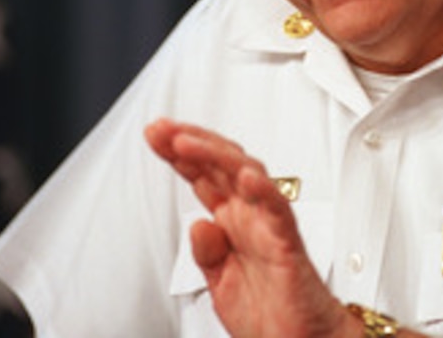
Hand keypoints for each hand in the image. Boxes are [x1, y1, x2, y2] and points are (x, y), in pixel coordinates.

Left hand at [145, 119, 356, 337]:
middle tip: (160, 129)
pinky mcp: (287, 246)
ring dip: (217, 156)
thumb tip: (197, 224)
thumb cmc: (270, 315)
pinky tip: (245, 177)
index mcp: (233, 222)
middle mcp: (250, 217)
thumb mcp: (220, 283)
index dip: (179, 153)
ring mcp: (269, 227)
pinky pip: (278, 212)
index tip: (155, 134)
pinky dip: (264, 191)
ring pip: (247, 175)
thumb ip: (206, 253)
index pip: (204, 175)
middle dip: (190, 142)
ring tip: (186, 143)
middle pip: (221, 166)